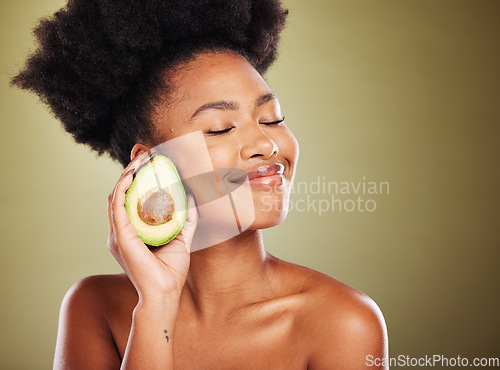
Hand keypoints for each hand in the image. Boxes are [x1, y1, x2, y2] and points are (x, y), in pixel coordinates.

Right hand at [107, 152, 197, 303]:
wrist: (165, 292)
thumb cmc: (171, 269)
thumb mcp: (182, 236)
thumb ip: (186, 217)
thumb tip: (191, 195)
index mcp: (132, 231)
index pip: (130, 198)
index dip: (136, 178)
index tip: (150, 163)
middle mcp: (121, 230)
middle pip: (121, 193)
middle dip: (131, 172)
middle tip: (145, 156)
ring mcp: (118, 234)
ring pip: (116, 196)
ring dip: (126, 175)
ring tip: (139, 160)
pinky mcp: (120, 236)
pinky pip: (117, 206)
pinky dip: (122, 188)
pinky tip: (131, 175)